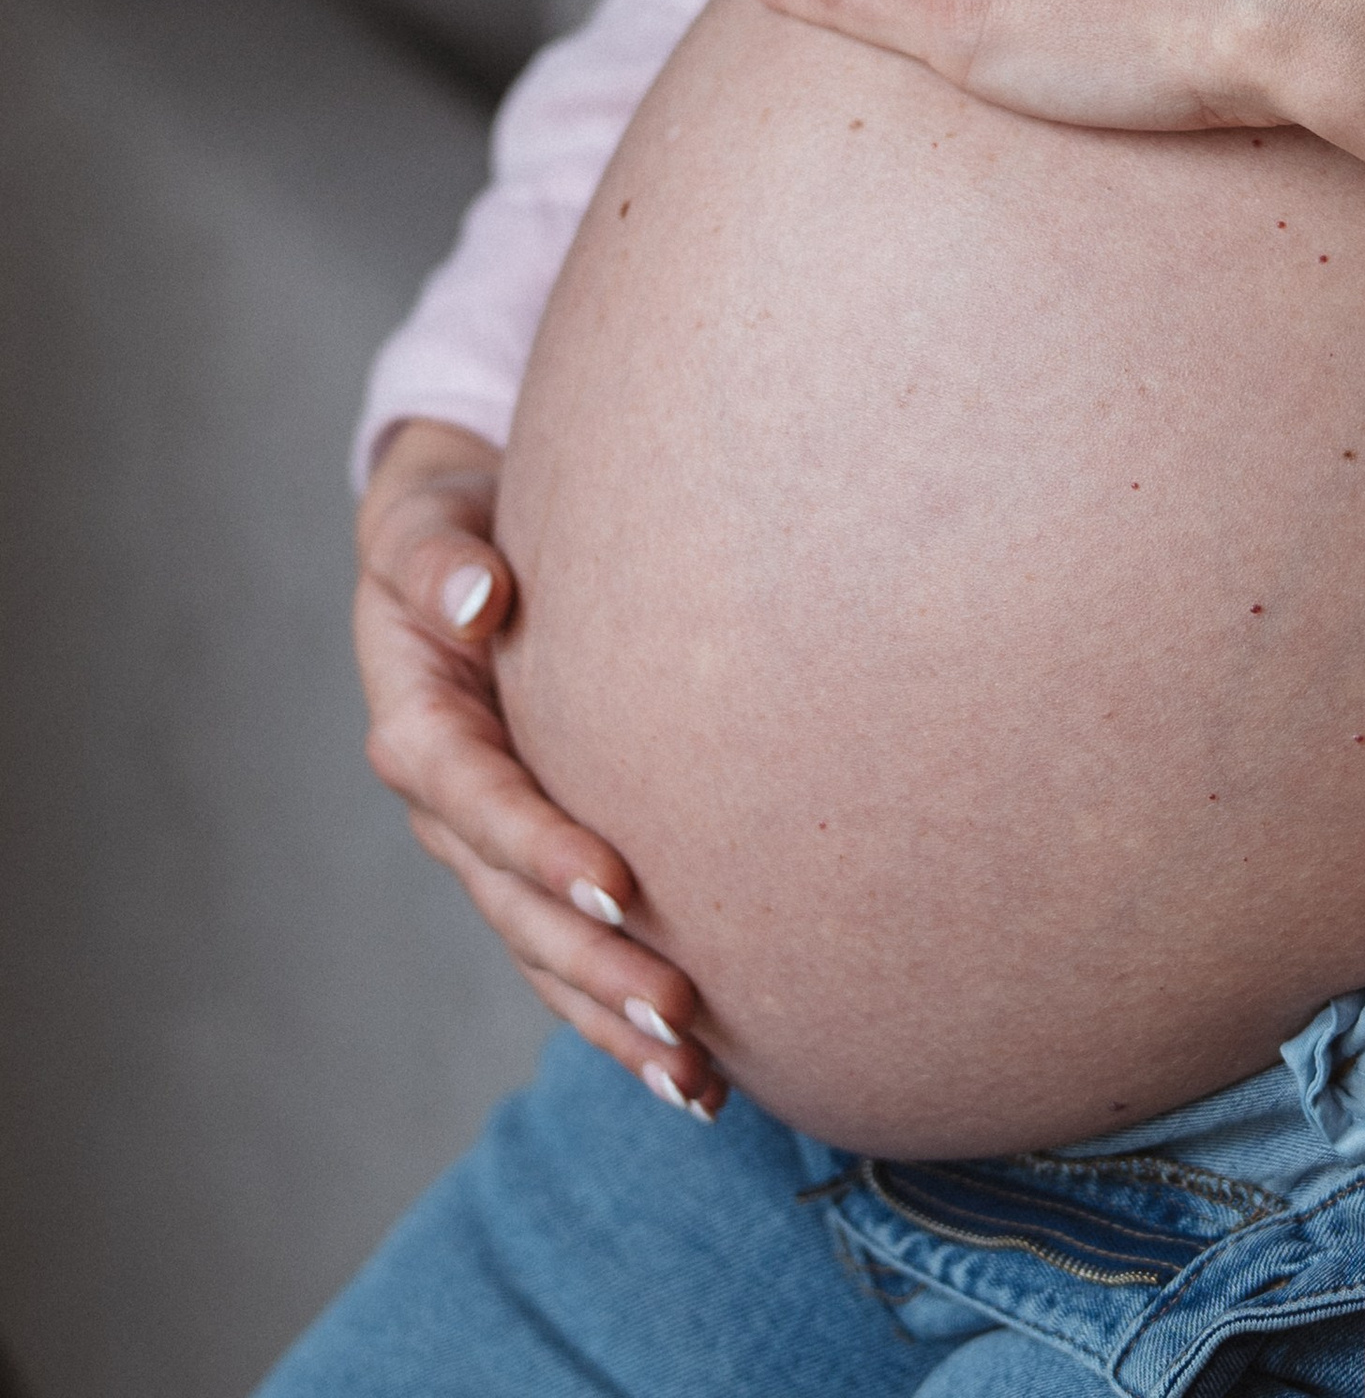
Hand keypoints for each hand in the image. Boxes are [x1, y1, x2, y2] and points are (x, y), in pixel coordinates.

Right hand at [355, 420, 723, 1120]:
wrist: (464, 552)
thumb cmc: (452, 527)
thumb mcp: (426, 526)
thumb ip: (440, 563)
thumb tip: (478, 598)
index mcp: (421, 726)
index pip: (477, 798)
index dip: (538, 846)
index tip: (618, 887)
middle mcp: (450, 806)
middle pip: (516, 905)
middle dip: (594, 967)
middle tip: (681, 1013)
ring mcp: (489, 848)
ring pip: (546, 954)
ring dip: (613, 1021)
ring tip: (696, 1085)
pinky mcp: (533, 864)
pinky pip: (573, 953)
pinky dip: (621, 1014)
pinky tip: (694, 1074)